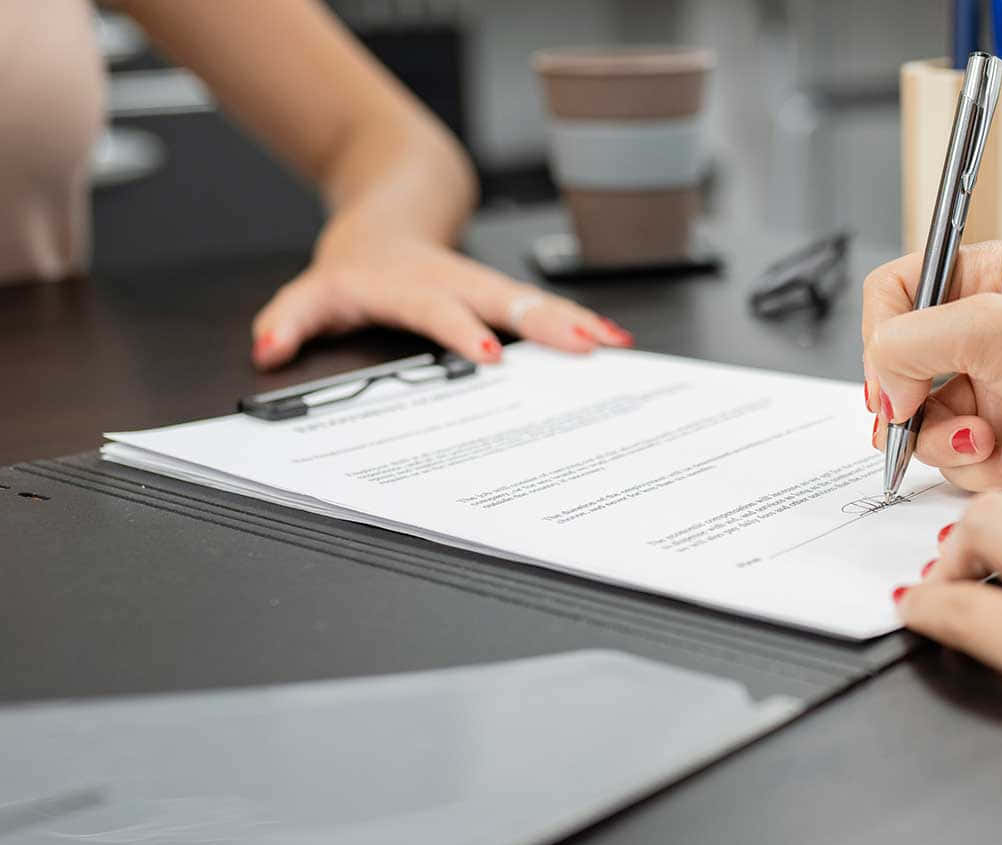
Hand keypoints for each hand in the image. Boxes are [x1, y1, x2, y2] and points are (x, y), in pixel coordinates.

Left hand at [249, 230, 631, 368]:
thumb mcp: (314, 291)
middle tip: (583, 346)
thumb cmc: (359, 264)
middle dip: (546, 324)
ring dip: (576, 323)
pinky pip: (546, 308)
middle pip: (505, 301)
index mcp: (409, 285)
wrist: (389, 214)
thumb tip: (268, 350)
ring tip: (613, 344)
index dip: (461, 330)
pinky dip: (583, 323)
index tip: (487, 355)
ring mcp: (485, 284)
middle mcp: (454, 281)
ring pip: (534, 302)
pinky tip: (615, 340)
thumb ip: (289, 320)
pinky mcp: (506, 293)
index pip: (436, 309)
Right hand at [861, 240, 1001, 488]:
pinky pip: (958, 464)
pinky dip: (984, 470)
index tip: (893, 378)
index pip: (895, 292)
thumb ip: (912, 340)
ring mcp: (995, 391)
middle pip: (899, 369)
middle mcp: (986, 332)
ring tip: (994, 443)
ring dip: (952, 444)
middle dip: (912, 406)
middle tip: (924, 419)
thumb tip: (882, 386)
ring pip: (922, 426)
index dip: (883, 337)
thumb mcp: (996, 326)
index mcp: (987, 277)